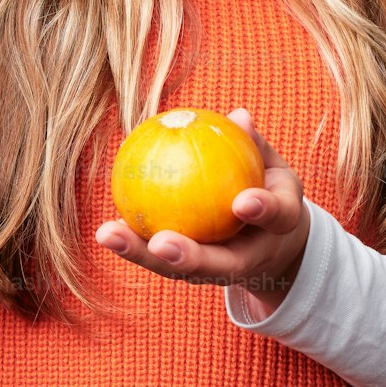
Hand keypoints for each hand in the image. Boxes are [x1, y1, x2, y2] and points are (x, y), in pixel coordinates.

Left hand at [95, 108, 309, 312]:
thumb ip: (256, 146)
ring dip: (140, 254)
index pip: (275, 217)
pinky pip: (158, 256)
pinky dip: (133, 243)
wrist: (271, 244)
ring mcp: (214, 270)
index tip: (243, 201)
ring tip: (109, 233)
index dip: (261, 210)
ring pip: (177, 269)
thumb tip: (237, 116)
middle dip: (186, 258)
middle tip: (160, 244)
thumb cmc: (271, 193)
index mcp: (278, 229)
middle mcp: (245, 259)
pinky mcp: (188, 271)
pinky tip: (107, 226)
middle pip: (215, 265)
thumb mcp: (275, 170)